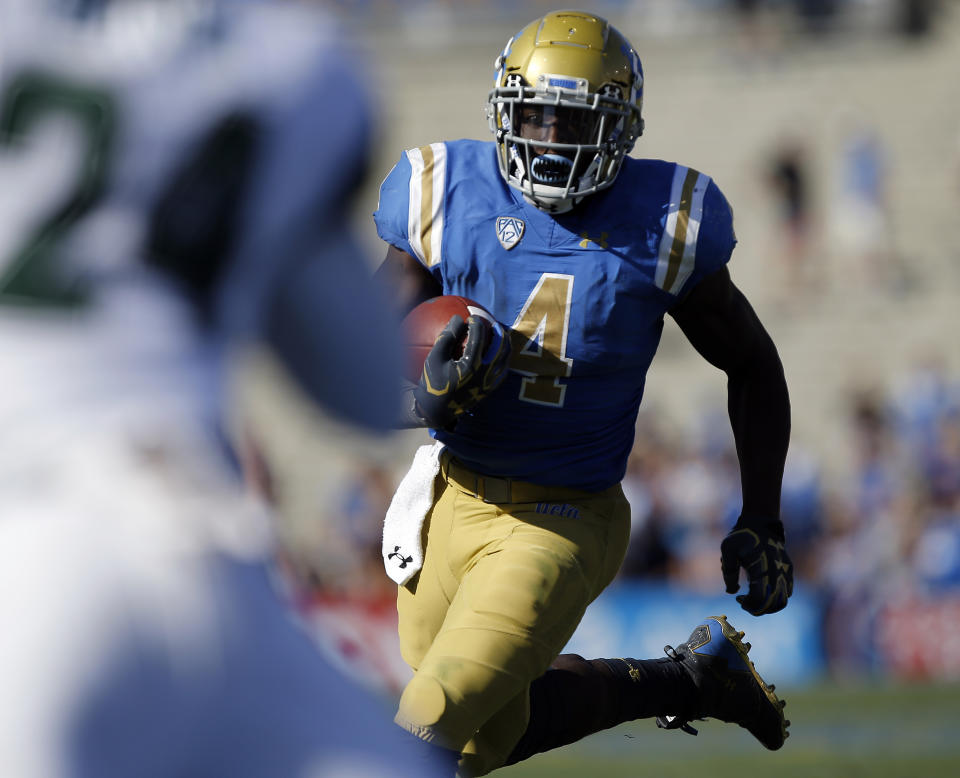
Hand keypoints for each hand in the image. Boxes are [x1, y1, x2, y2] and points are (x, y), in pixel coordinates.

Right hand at [414, 314, 509, 429]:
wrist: (437, 411)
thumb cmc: (433, 382)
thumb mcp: (434, 358)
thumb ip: (447, 337)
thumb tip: (457, 318)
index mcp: (470, 365)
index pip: (478, 338)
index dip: (476, 324)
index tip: (472, 317)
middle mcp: (484, 374)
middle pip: (499, 347)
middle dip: (498, 331)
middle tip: (493, 322)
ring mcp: (490, 383)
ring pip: (505, 359)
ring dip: (505, 344)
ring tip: (501, 335)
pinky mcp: (491, 390)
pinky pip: (503, 371)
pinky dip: (503, 359)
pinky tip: (499, 353)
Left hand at [720, 516, 792, 615]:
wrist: (761, 522)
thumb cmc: (741, 536)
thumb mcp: (727, 549)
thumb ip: (728, 571)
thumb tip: (732, 591)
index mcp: (761, 567)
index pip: (761, 598)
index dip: (750, 605)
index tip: (739, 599)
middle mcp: (776, 571)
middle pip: (774, 604)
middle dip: (758, 608)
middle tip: (744, 601)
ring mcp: (785, 571)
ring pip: (783, 600)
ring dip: (768, 605)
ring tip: (753, 598)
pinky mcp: (788, 570)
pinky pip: (787, 591)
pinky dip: (775, 597)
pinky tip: (762, 589)